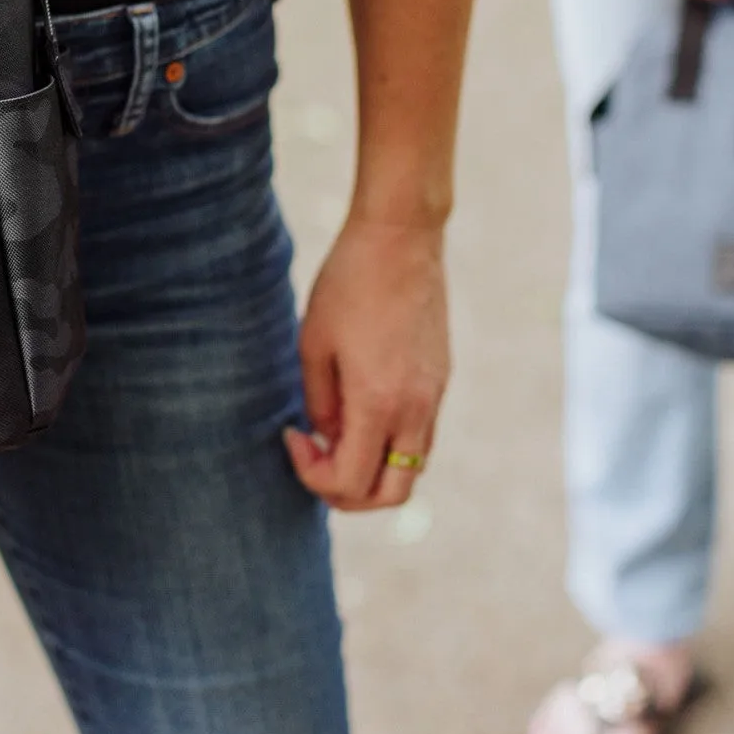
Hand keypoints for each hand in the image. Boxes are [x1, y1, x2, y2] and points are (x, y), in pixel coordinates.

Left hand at [284, 219, 449, 510]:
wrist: (401, 239)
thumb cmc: (348, 283)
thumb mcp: (313, 344)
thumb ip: (320, 403)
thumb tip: (329, 439)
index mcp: (378, 403)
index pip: (350, 483)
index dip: (312, 475)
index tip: (293, 435)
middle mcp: (415, 409)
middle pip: (390, 495)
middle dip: (348, 494)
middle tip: (316, 461)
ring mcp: (434, 396)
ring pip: (410, 469)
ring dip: (371, 470)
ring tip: (335, 435)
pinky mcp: (440, 380)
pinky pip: (419, 437)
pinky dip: (389, 444)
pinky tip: (360, 411)